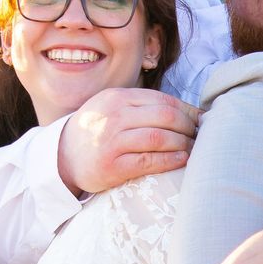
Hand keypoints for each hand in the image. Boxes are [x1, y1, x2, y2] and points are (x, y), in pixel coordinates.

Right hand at [54, 87, 197, 194]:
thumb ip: (142, 105)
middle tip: (199, 136)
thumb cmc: (96, 131)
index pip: (163, 100)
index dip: (187, 110)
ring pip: (159, 137)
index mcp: (118, 98)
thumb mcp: (113, 108)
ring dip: (183, 144)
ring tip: (193, 149)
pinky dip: (170, 160)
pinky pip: (149, 161)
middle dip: (188, 127)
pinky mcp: (112, 166)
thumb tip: (187, 110)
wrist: (62, 156)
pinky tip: (182, 160)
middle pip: (165, 117)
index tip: (200, 120)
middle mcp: (114, 116)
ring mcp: (112, 141)